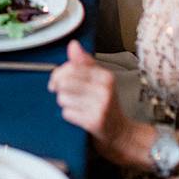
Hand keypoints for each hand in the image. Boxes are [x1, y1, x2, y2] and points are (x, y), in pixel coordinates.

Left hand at [48, 40, 132, 161]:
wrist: (122, 134)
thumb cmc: (107, 105)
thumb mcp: (100, 81)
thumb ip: (84, 63)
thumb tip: (73, 44)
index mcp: (105, 76)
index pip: (72, 67)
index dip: (58, 73)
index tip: (55, 80)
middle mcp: (104, 89)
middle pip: (64, 81)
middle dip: (59, 88)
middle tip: (62, 93)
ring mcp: (100, 106)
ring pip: (63, 98)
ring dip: (64, 103)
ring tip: (74, 106)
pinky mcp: (94, 122)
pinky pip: (67, 113)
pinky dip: (68, 115)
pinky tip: (78, 116)